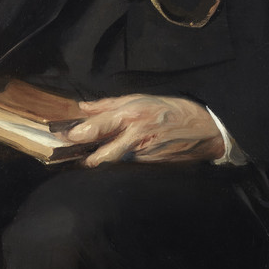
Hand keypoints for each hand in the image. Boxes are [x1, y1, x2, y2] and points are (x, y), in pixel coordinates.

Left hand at [65, 94, 224, 166]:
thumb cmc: (170, 110)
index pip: (97, 126)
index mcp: (132, 114)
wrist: (202, 131)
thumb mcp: (140, 98)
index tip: (65, 136)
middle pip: (100, 157)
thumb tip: (83, 108)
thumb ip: (108, 105)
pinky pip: (124, 170)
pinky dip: (115, 168)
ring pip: (111, 166)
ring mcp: (142, 156)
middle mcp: (135, 137)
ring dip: (98, 164)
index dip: (77, 133)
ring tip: (89, 159)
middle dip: (84, 159)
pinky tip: (112, 164)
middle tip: (73, 156)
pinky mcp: (148, 169)